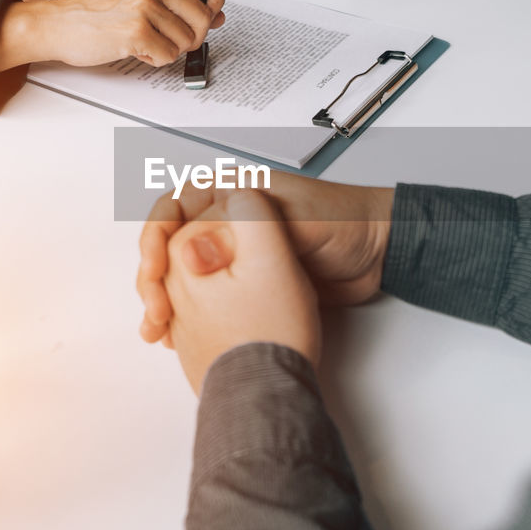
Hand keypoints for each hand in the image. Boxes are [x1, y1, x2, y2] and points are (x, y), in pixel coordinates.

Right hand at [0, 0, 226, 71]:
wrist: (61, 25)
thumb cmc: (98, 10)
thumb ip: (180, 0)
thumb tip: (217, 15)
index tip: (210, 12)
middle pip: (205, 17)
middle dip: (192, 36)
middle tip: (170, 38)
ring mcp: (144, 5)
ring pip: (188, 40)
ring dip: (169, 48)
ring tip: (144, 40)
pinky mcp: (136, 31)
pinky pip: (169, 56)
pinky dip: (155, 59)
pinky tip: (136, 48)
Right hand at [137, 173, 392, 345]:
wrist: (377, 254)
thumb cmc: (343, 221)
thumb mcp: (294, 220)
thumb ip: (244, 232)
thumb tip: (191, 252)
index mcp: (231, 193)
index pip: (172, 209)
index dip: (154, 238)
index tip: (153, 271)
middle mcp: (225, 220)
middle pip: (168, 246)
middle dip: (153, 279)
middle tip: (155, 311)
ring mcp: (232, 254)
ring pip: (181, 276)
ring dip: (164, 301)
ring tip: (158, 330)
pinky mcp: (243, 283)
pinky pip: (202, 298)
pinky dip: (186, 316)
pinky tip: (177, 336)